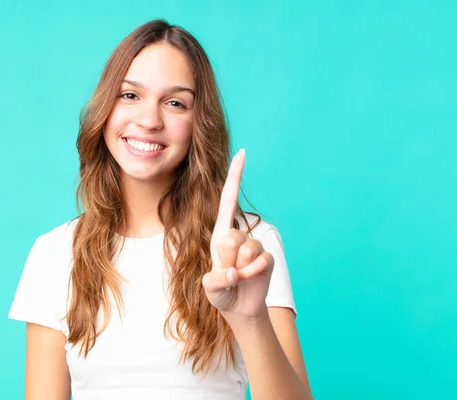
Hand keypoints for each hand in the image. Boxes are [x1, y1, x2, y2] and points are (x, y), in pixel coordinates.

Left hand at [202, 149, 274, 321]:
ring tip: (237, 278)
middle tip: (227, 271)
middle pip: (233, 236)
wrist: (239, 309)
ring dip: (240, 269)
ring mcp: (254, 246)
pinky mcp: (267, 258)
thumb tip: (233, 272)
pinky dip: (252, 274)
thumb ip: (216, 279)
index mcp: (220, 233)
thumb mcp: (210, 287)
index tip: (242, 153)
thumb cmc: (220, 293)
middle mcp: (238, 236)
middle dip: (227, 258)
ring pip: (248, 249)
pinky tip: (249, 280)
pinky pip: (261, 261)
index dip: (235, 177)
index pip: (228, 200)